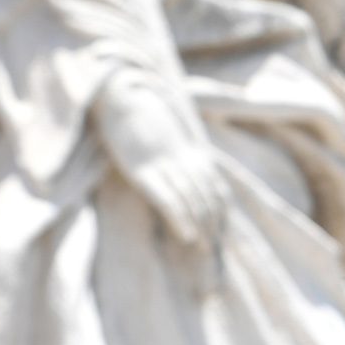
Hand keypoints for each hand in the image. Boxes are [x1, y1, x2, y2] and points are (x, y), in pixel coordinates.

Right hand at [94, 73, 226, 248]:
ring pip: (191, 199)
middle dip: (213, 222)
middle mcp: (181, 157)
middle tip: (217, 247)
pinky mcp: (143, 171)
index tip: (225, 229)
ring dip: (201, 225)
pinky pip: (168, 199)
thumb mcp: (164, 133)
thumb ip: (177, 150)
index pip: (214, 183)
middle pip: (205, 194)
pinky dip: (181, 219)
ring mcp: (163, 164)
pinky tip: (188, 236)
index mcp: (189, 149)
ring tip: (206, 247)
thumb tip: (183, 169)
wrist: (120, 96)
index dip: (221, 207)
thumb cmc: (138, 115)